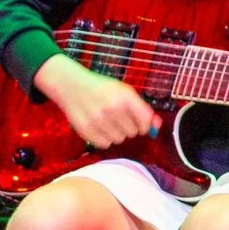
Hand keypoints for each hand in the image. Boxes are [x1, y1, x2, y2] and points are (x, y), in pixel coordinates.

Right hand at [36, 54, 160, 149]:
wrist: (71, 85)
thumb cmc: (102, 89)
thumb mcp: (124, 92)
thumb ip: (142, 108)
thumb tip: (157, 126)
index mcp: (125, 96)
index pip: (145, 120)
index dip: (145, 125)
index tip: (139, 124)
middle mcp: (112, 107)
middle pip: (133, 132)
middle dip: (129, 128)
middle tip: (118, 118)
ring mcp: (97, 119)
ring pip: (119, 139)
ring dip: (116, 134)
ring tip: (108, 122)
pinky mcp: (84, 129)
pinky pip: (104, 144)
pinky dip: (104, 139)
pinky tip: (99, 128)